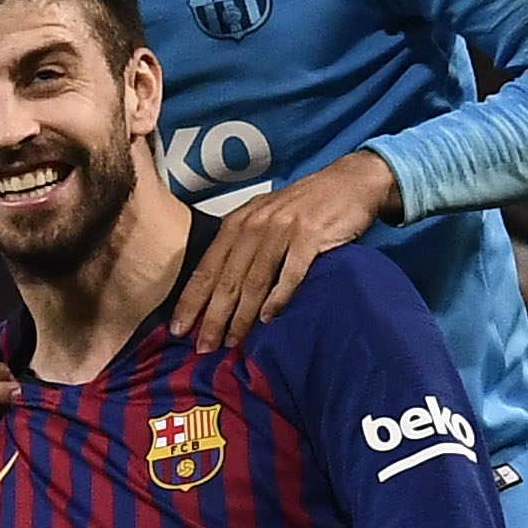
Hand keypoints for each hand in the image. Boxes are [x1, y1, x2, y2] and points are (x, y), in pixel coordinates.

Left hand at [174, 150, 400, 348]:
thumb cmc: (302, 206)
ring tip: (232, 341)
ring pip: (254, 281)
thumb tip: (217, 291)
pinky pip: (290, 273)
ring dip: (242, 315)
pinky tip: (269, 319)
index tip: (178, 329)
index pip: (206, 268)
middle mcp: (254, 225)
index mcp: (237, 223)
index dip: (191, 300)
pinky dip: (278, 298)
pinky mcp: (310, 235)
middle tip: (203, 346)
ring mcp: (282, 230)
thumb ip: (241, 247)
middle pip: (227, 279)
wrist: (350, 181)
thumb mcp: (262, 218)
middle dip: (212, 317)